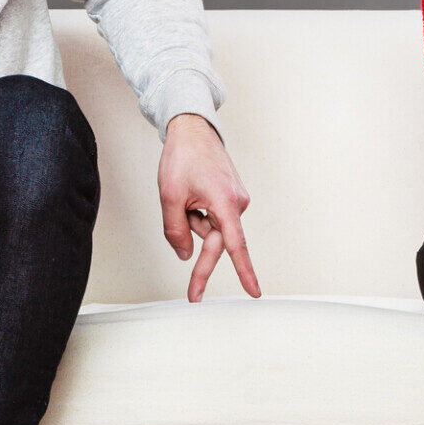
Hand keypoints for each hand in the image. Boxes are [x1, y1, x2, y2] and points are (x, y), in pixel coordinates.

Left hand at [158, 114, 260, 302]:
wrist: (192, 130)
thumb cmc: (183, 156)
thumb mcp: (169, 196)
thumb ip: (175, 230)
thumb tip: (185, 255)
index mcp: (224, 202)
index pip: (235, 245)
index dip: (245, 271)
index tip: (254, 291)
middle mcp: (237, 202)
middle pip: (218, 243)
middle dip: (200, 259)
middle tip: (194, 294)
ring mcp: (236, 199)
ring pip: (213, 229)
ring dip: (194, 222)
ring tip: (184, 197)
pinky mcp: (231, 196)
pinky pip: (214, 218)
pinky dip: (200, 214)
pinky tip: (192, 195)